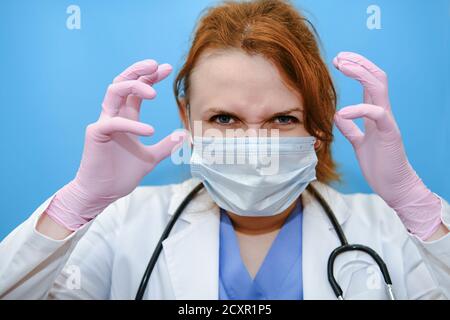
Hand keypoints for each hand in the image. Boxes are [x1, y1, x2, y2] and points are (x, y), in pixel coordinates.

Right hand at [45, 60, 186, 230]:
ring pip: (113, 92)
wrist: (102, 193)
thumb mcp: (151, 158)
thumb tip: (184, 135)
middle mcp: (114, 116)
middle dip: (139, 71)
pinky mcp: (96, 134)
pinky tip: (150, 131)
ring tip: (154, 92)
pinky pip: (114, 122)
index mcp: (126, 118)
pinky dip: (132, 124)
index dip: (151, 77)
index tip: (168, 69)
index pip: (137, 91)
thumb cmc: (121, 175)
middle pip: (123, 82)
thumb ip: (166, 146)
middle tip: (157, 65)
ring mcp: (104, 123)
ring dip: (133, 86)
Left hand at [333, 52, 442, 239]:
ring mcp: (387, 122)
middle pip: (376, 78)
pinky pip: (377, 115)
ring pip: (378, 88)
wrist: (395, 186)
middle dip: (359, 63)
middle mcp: (383, 114)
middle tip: (340, 56)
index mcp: (376, 114)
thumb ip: (351, 129)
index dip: (357, 69)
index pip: (370, 83)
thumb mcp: (359, 143)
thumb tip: (339, 115)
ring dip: (361, 73)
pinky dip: (358, 110)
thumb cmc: (380, 165)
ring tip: (343, 65)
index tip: (340, 61)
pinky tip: (342, 113)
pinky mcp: (389, 135)